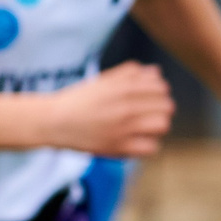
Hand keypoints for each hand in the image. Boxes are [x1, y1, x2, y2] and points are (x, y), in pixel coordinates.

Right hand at [42, 63, 173, 158]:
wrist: (53, 121)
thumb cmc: (79, 100)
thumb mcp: (103, 81)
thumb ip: (130, 73)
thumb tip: (156, 73)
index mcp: (123, 88)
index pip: (161, 87)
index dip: (158, 92)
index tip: (147, 98)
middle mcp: (126, 107)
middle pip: (167, 106)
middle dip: (160, 109)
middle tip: (146, 114)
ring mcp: (123, 128)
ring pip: (163, 125)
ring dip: (157, 126)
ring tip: (144, 127)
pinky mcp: (118, 147)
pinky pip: (151, 148)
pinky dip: (148, 145)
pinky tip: (136, 141)